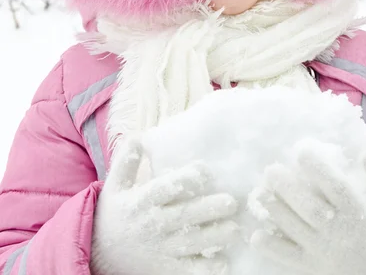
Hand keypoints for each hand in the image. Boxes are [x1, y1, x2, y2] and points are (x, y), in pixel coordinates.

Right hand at [91, 137, 238, 274]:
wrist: (98, 255)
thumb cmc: (113, 214)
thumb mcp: (114, 185)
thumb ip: (126, 160)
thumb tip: (140, 136)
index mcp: (141, 201)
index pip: (164, 189)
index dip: (184, 179)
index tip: (204, 170)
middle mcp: (153, 225)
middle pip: (183, 215)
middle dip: (208, 209)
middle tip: (231, 202)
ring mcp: (161, 249)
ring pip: (191, 243)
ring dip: (214, 237)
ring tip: (234, 229)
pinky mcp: (165, 269)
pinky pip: (187, 270)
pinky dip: (205, 269)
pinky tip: (223, 263)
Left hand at [248, 140, 365, 274]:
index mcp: (357, 211)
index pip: (336, 187)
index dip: (318, 169)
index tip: (301, 150)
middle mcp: (338, 231)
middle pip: (310, 208)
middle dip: (287, 188)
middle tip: (270, 170)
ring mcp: (323, 250)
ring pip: (295, 228)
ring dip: (276, 210)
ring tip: (261, 192)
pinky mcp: (312, 266)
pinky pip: (289, 257)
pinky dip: (272, 248)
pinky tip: (256, 235)